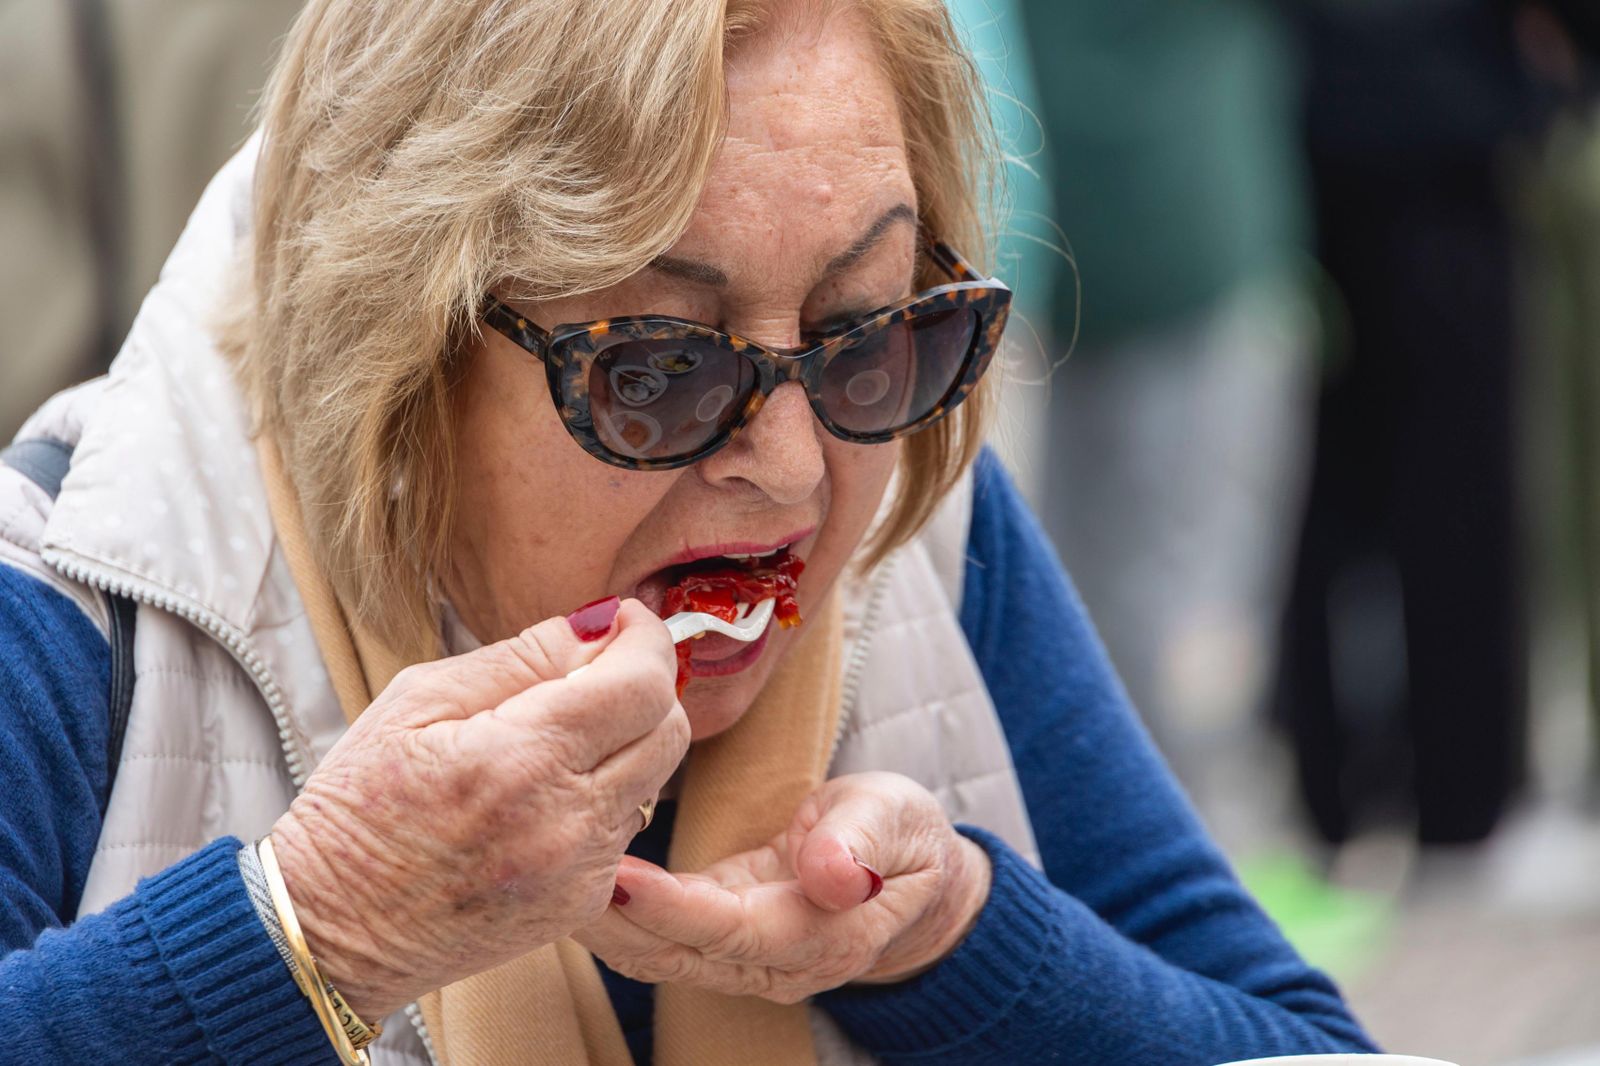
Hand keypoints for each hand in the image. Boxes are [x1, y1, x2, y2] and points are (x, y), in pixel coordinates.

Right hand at [269, 598, 687, 1018]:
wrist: (330, 930)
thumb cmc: (359, 807)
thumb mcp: (418, 701)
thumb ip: (521, 656)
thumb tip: (599, 624)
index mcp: (520, 760)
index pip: (641, 683)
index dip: (646, 639)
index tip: (625, 621)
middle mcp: (565, 821)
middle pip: (669, 728)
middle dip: (644, 686)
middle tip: (594, 671)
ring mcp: (580, 871)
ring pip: (654, 776)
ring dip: (625, 741)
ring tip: (555, 738)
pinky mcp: (582, 903)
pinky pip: (624, 826)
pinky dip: (602, 796)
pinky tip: (543, 795)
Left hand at [574, 772, 991, 1003]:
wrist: (911, 875)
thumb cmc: (902, 834)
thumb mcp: (898, 818)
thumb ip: (864, 842)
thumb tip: (837, 876)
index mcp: (824, 931)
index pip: (733, 928)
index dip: (673, 909)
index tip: (619, 879)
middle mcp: (776, 961)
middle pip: (680, 952)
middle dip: (613, 922)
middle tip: (552, 872)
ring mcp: (745, 957)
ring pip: (660, 954)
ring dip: (603, 924)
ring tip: (547, 875)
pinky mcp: (720, 938)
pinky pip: (661, 938)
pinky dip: (617, 916)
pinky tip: (578, 879)